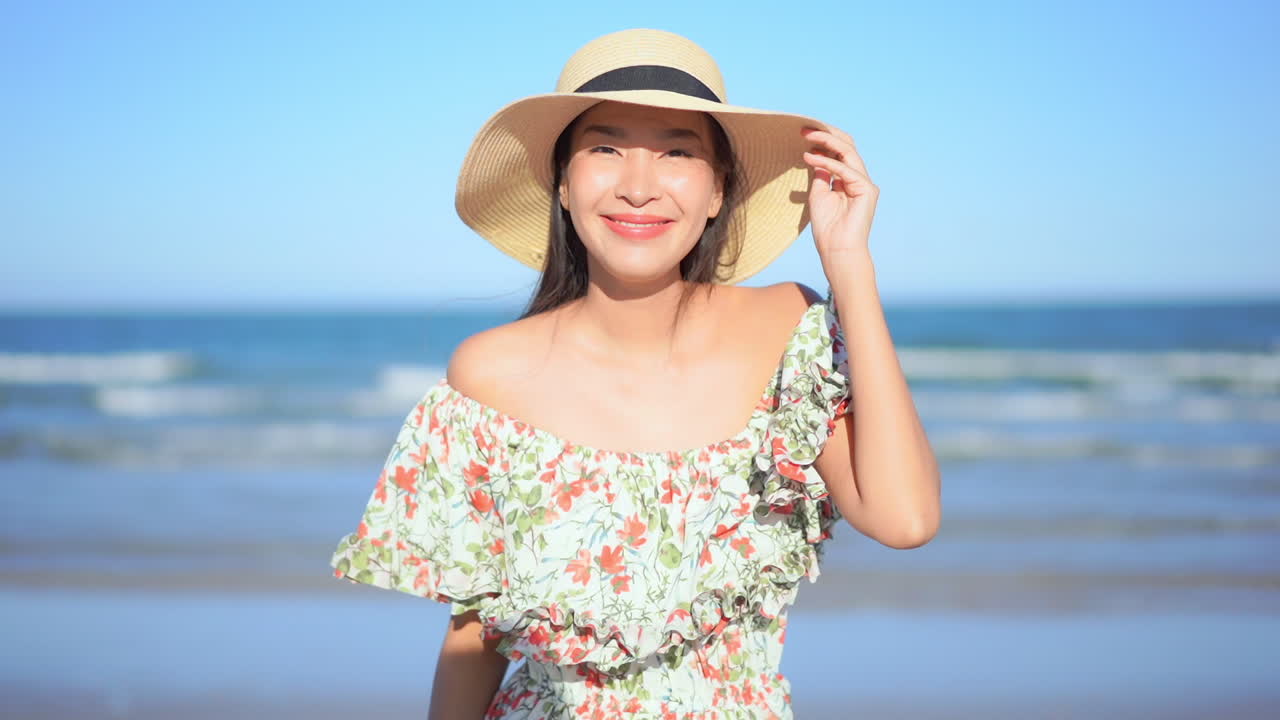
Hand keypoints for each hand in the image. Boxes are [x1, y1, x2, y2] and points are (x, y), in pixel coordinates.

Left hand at [802, 126, 878, 260]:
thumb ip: (821, 175)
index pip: (839, 151)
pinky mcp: (866, 189)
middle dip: (826, 134)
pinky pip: (844, 169)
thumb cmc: (827, 228)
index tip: (803, 134)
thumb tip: (816, 156)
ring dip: (826, 141)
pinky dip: (826, 161)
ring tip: (806, 137)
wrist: (838, 249)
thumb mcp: (819, 194)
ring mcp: (865, 183)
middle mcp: (859, 178)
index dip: (823, 140)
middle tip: (804, 129)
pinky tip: (810, 158)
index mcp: (849, 180)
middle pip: (847, 146)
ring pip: (848, 151)